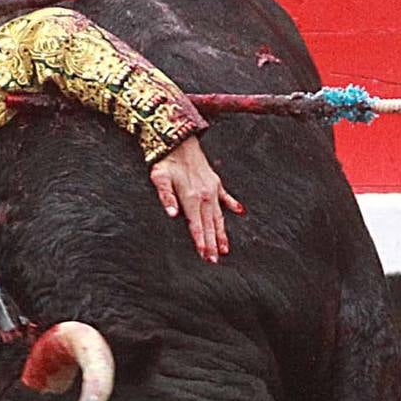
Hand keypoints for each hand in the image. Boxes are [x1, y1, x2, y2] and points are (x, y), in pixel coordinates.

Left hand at [149, 136, 244, 262]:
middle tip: (214, 261)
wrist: (179, 140)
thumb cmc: (166, 161)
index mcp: (191, 197)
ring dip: (221, 233)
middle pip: (209, 225)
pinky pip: (226, 197)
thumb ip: (166, 197)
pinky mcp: (215, 182)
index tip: (205, 256)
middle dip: (212, 244)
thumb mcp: (160, 178)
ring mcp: (212, 189)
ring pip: (219, 216)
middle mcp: (205, 196)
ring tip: (225, 249)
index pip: (196, 226)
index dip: (200, 242)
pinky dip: (233, 205)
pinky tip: (240, 212)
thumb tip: (173, 214)